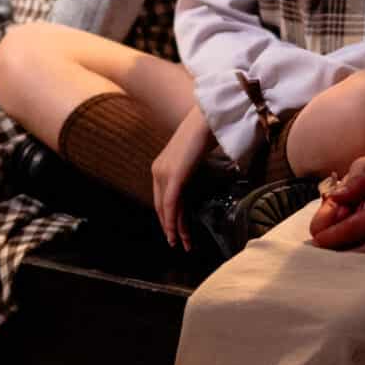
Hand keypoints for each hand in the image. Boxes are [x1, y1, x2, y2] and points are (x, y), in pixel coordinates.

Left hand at [151, 106, 214, 249]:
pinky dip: (173, 221)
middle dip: (170, 227)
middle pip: (161, 206)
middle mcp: (158, 171)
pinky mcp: (173, 176)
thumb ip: (189, 171)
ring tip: (182, 244)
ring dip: (174, 228)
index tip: (176, 231)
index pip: (161, 199)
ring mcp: (164, 173)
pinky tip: (177, 234)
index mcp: (161, 167)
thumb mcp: (193, 158)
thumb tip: (196, 183)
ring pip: (166, 209)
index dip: (168, 216)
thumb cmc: (205, 134)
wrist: (206, 119)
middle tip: (178, 243)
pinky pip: (170, 204)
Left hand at [307, 153, 364, 254]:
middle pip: (361, 253)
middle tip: (317, 255)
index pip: (355, 227)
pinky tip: (352, 262)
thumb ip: (361, 183)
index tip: (315, 241)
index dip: (332, 236)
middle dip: (337, 255)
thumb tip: (335, 197)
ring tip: (330, 260)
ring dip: (350, 263)